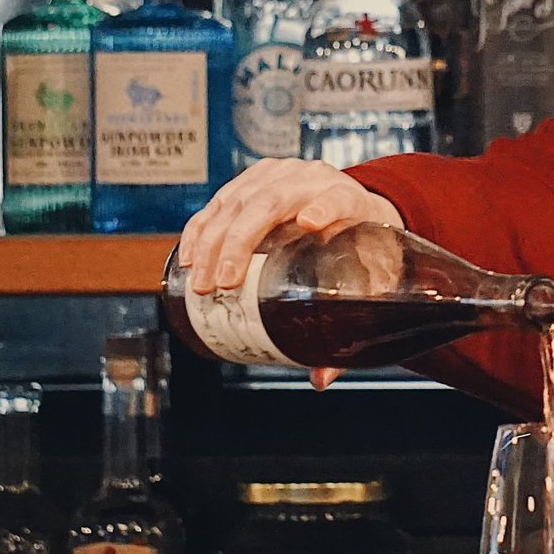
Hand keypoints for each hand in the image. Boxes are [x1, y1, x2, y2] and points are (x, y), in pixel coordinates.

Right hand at [178, 162, 402, 387]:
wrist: (351, 207)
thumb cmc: (359, 251)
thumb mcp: (364, 283)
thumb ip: (347, 328)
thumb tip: (320, 379)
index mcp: (350, 199)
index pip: (338, 198)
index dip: (324, 207)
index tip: (309, 222)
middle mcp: (314, 178)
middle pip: (272, 202)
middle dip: (240, 243)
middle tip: (222, 285)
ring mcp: (280, 174)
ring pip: (239, 200)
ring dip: (212, 241)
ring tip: (200, 281)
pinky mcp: (253, 179)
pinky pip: (220, 201)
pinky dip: (201, 229)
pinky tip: (189, 257)